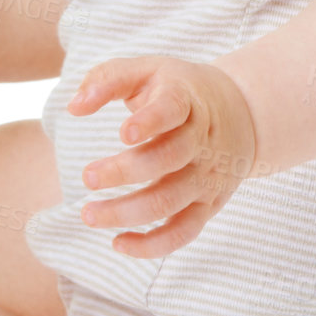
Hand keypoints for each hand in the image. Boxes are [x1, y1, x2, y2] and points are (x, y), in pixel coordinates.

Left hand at [67, 56, 261, 257]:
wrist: (241, 111)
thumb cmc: (178, 90)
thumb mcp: (147, 70)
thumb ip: (107, 80)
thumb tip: (74, 107)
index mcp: (185, 100)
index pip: (172, 109)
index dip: (149, 121)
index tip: (123, 134)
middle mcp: (201, 140)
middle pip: (167, 159)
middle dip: (124, 172)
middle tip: (87, 177)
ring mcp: (206, 176)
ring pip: (170, 200)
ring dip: (126, 212)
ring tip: (89, 214)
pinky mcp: (207, 204)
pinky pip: (183, 232)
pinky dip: (153, 245)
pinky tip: (119, 242)